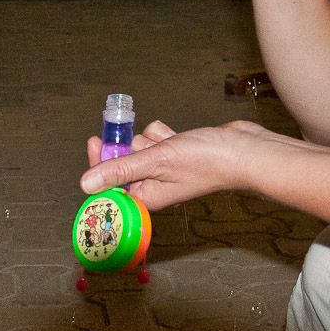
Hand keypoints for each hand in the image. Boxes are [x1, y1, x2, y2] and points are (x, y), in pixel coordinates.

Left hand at [79, 119, 268, 211]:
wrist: (243, 151)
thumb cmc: (205, 161)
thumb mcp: (156, 162)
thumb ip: (121, 171)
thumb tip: (86, 185)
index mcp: (146, 196)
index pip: (110, 185)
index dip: (99, 164)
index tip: (94, 141)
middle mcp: (154, 185)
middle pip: (124, 162)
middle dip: (131, 147)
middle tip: (142, 142)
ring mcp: (165, 168)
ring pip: (141, 145)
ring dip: (151, 138)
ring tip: (169, 143)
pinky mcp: (176, 153)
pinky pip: (158, 138)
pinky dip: (164, 134)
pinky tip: (177, 136)